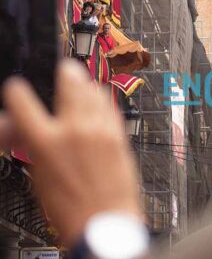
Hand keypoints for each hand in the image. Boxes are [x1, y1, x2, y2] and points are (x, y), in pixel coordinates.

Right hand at [2, 59, 141, 246]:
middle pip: (68, 79)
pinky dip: (102, 99)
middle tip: (63, 69)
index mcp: (45, 141)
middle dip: (63, 70)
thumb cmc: (70, 206)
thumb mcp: (38, 175)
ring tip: (82, 83)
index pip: (22, 100)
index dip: (16, 90)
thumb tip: (23, 129)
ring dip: (85, 82)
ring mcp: (100, 127)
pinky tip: (99, 102)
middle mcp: (74, 128)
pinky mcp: (118, 132)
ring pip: (93, 87)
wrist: (104, 220)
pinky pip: (110, 104)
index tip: (17, 88)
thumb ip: (32, 144)